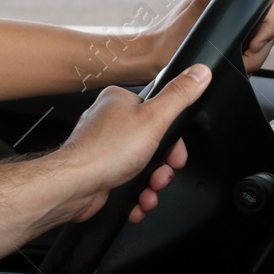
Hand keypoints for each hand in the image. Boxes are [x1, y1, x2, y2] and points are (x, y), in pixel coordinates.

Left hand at [40, 65, 210, 227]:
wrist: (73, 186)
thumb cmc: (104, 152)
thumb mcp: (153, 119)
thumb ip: (178, 96)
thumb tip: (199, 73)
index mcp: (120, 101)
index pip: (160, 115)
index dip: (172, 139)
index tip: (175, 154)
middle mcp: (110, 122)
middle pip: (154, 145)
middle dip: (161, 168)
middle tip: (160, 175)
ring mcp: (105, 149)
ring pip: (142, 167)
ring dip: (151, 185)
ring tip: (147, 192)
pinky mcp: (101, 171)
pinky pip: (128, 183)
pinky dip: (136, 195)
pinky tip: (136, 200)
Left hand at [145, 0, 273, 76]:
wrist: (152, 57)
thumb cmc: (168, 39)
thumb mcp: (193, 14)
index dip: (268, 23)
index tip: (254, 44)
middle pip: (268, 19)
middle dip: (262, 45)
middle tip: (247, 62)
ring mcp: (231, 13)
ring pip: (263, 34)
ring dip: (257, 54)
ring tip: (243, 66)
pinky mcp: (230, 30)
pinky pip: (252, 42)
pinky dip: (250, 56)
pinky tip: (240, 64)